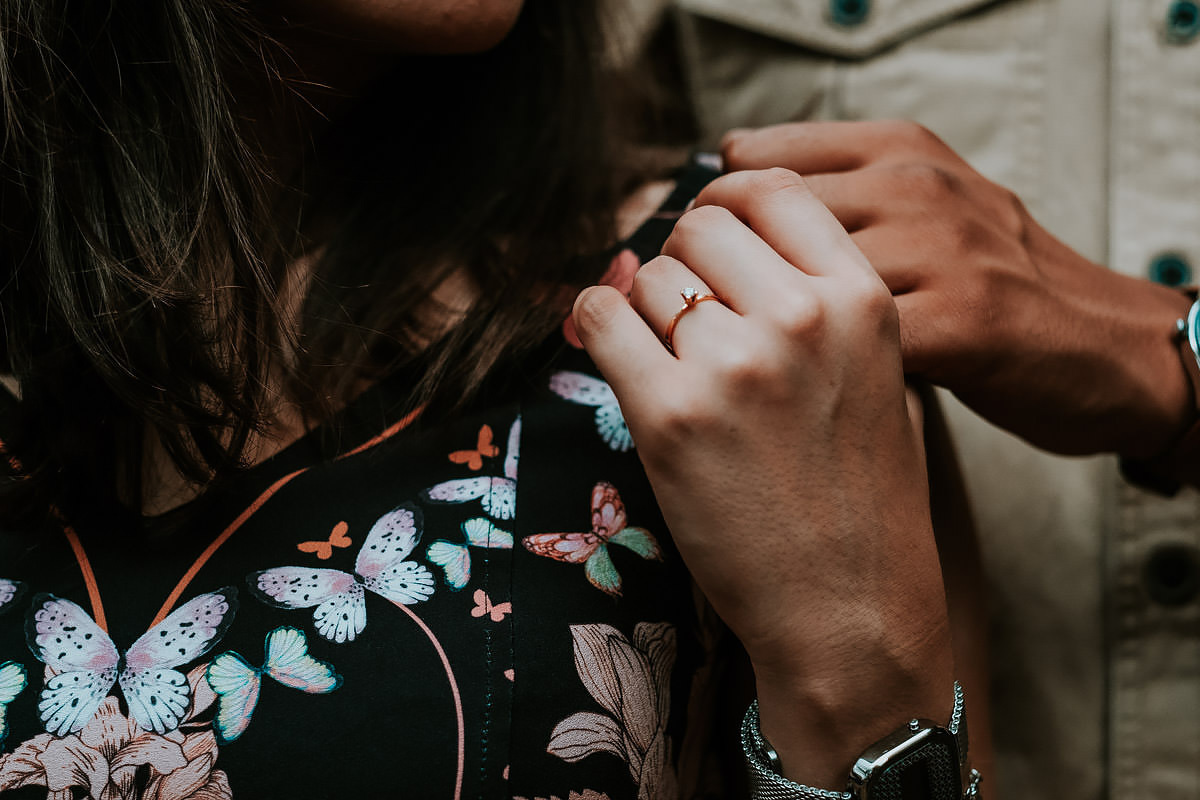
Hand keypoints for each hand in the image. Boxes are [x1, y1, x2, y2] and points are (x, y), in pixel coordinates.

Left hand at [572, 168, 952, 787]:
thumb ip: (814, 300)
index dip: (725, 203)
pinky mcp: (670, 417)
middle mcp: (800, 319)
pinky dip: (595, 326)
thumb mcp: (877, 376)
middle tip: (685, 316)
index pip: (772, 191)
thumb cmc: (862, 497)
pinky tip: (614, 353)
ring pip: (649, 276)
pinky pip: (601, 319)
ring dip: (645, 308)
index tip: (707, 236)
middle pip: (699, 225)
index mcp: (862, 300)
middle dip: (683, 262)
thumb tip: (711, 244)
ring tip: (669, 362)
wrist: (851, 608)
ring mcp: (733, 367)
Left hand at [723, 121, 1195, 459]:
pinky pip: (845, 344)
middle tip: (706, 321)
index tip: (700, 260)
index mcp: (897, 150)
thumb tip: (726, 205)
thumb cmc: (988, 284)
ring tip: (740, 363)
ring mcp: (942, 252)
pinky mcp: (963, 325)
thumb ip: (839, 197)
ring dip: (749, 328)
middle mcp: (916, 187)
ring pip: (792, 279)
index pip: (756, 160)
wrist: (1100, 346)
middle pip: (758, 217)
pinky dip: (804, 374)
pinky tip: (793, 393)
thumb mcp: (921, 209)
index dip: (711, 216)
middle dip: (716, 274)